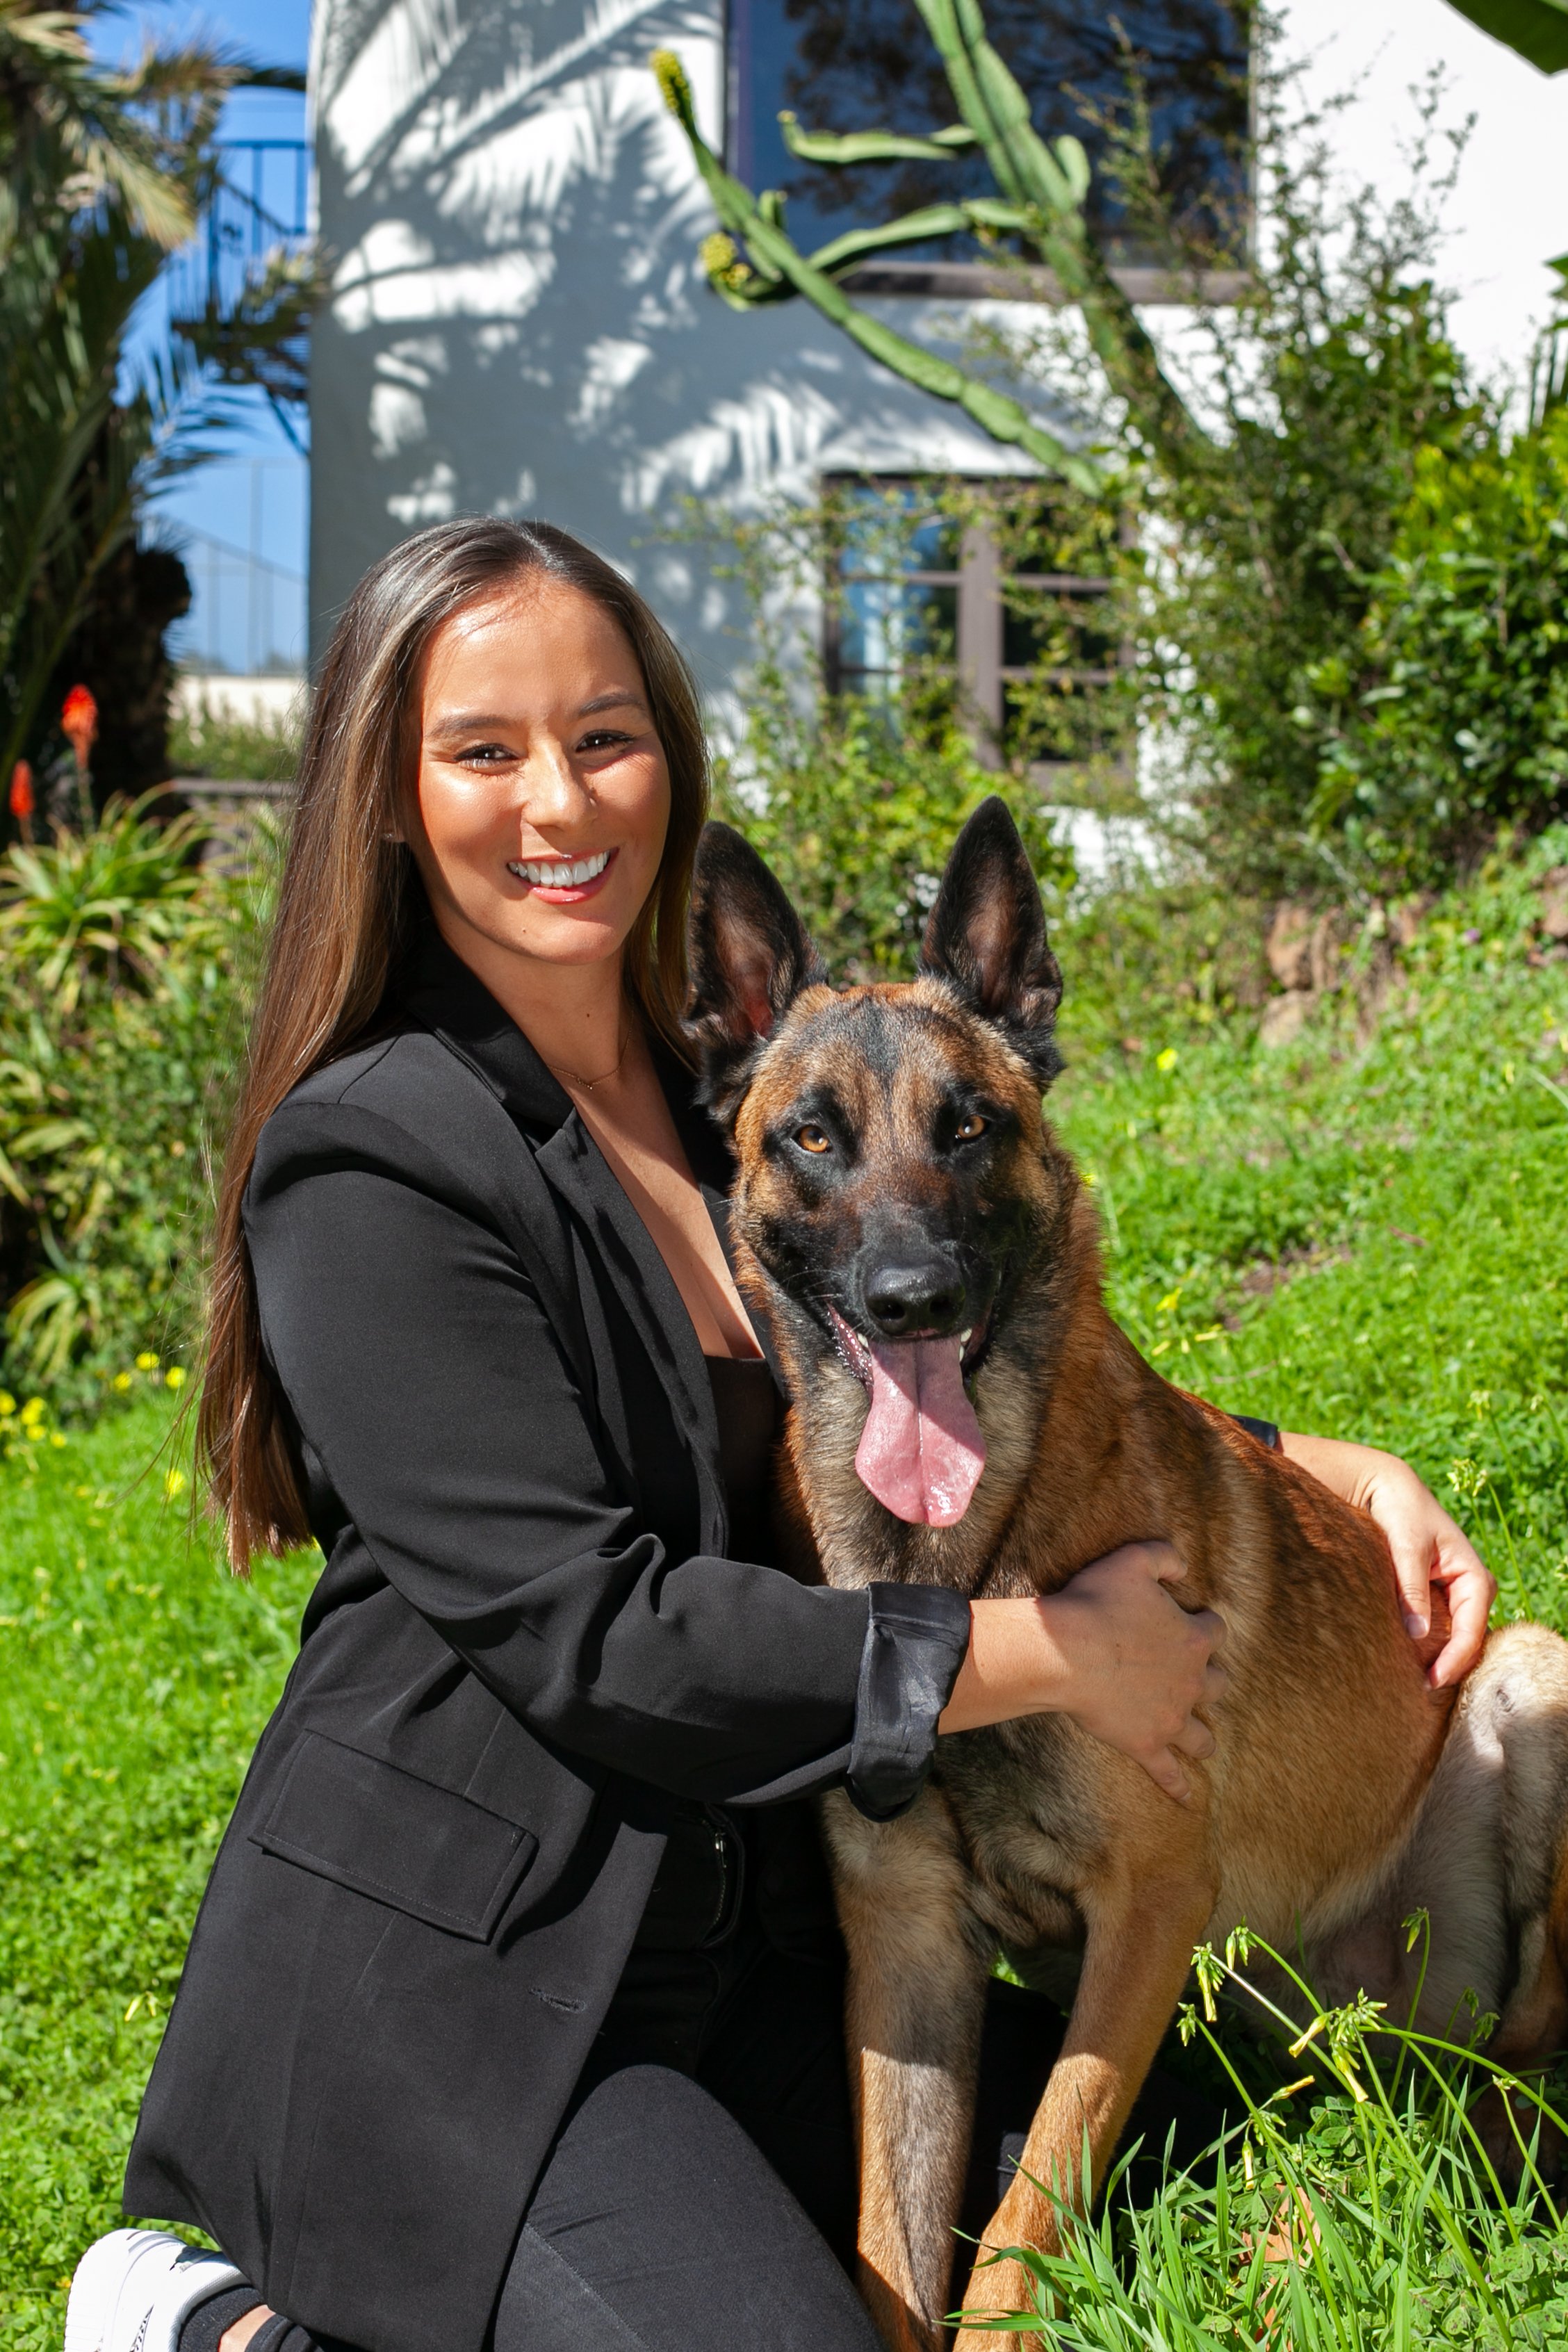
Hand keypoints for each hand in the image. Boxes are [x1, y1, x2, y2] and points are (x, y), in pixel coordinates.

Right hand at [1046, 1543, 1229, 1799]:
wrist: (1067, 1651)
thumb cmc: (1097, 1602)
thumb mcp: (1133, 1560)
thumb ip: (1165, 1556)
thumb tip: (1184, 1563)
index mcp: (1194, 1638)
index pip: (1215, 1630)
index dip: (1204, 1626)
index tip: (1192, 1624)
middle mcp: (1192, 1681)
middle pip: (1218, 1685)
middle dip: (1210, 1681)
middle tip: (1193, 1679)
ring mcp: (1172, 1717)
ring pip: (1202, 1735)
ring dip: (1203, 1736)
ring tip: (1201, 1741)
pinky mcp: (1148, 1744)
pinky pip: (1168, 1772)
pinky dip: (1178, 1787)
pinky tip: (1187, 1801)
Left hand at [1279, 1432, 1495, 1686]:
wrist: (1385, 1487)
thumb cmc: (1399, 1510)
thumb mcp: (1406, 1544)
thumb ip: (1411, 1587)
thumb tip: (1417, 1635)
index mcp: (1474, 1576)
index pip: (1472, 1630)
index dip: (1454, 1660)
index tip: (1430, 1682)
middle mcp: (1470, 1589)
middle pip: (1466, 1640)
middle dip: (1446, 1667)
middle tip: (1416, 1694)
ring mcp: (1453, 1595)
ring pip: (1452, 1638)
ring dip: (1435, 1659)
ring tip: (1408, 1685)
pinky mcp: (1434, 1597)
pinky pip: (1436, 1629)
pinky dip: (1424, 1647)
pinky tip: (1403, 1662)